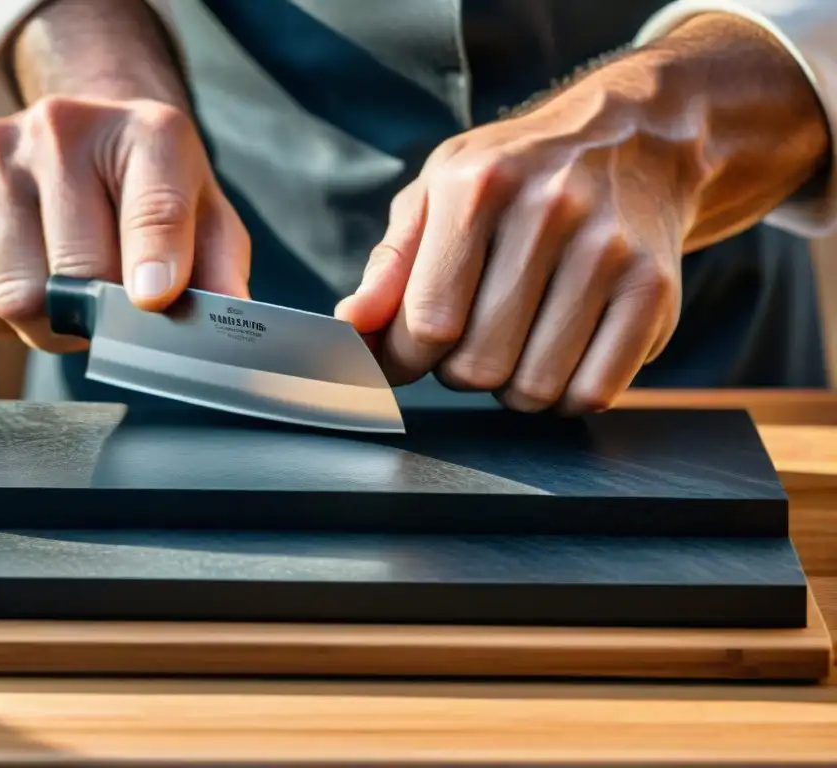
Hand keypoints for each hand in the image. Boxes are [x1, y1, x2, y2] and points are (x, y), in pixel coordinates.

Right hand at [0, 96, 249, 351]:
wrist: (83, 136)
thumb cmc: (151, 190)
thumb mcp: (206, 218)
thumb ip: (219, 269)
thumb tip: (223, 318)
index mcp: (149, 133)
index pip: (154, 208)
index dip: (155, 262)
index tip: (152, 299)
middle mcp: (63, 129)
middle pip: (74, 276)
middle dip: (100, 321)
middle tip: (112, 318)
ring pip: (14, 296)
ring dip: (49, 326)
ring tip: (70, 302)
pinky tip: (25, 289)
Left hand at [336, 70, 709, 413]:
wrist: (634, 141)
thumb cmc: (517, 177)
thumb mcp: (439, 194)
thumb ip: (391, 264)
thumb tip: (350, 327)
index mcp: (478, 187)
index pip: (426, 323)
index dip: (405, 359)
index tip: (408, 356)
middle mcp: (548, 212)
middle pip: (477, 366)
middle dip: (460, 370)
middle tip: (474, 336)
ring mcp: (609, 252)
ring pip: (534, 389)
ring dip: (514, 386)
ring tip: (519, 340)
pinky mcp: (654, 290)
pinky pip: (593, 393)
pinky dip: (567, 394)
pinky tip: (562, 353)